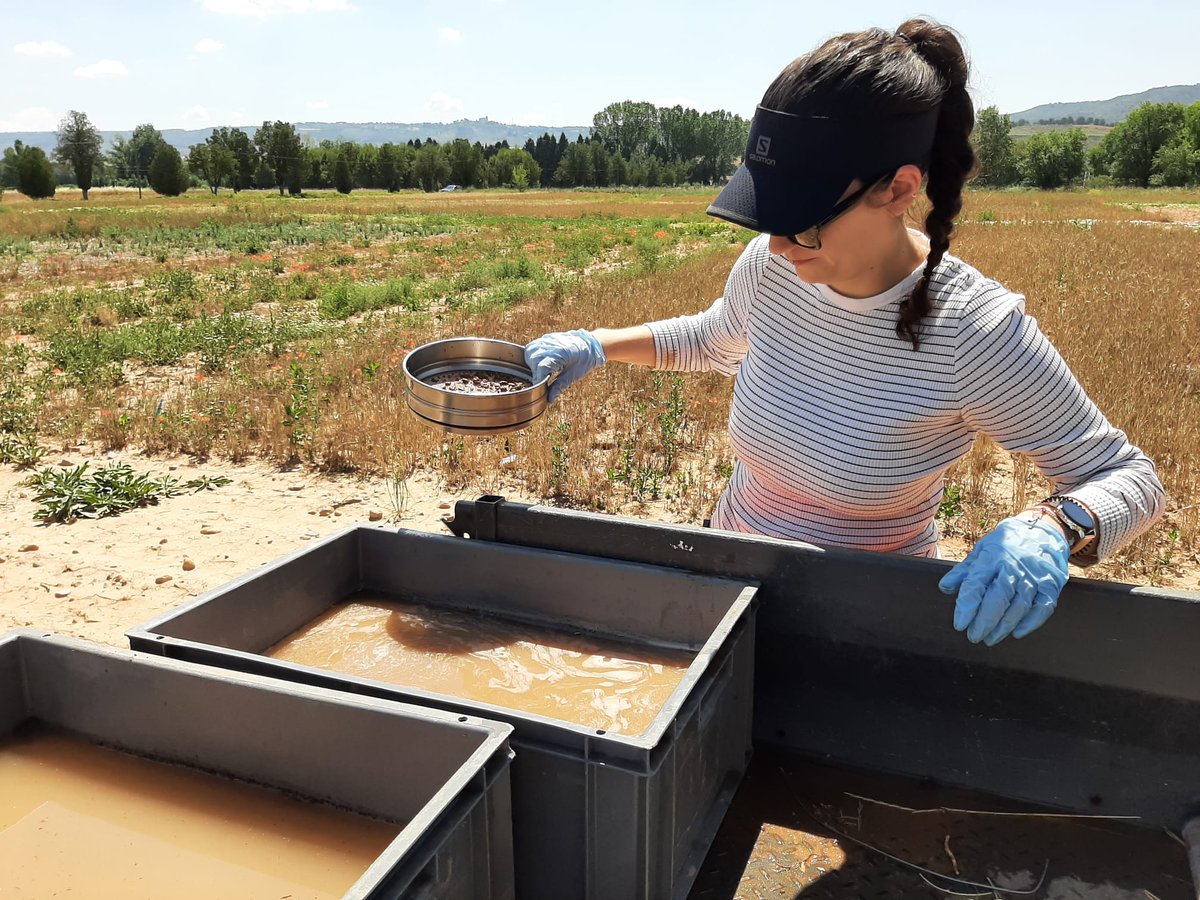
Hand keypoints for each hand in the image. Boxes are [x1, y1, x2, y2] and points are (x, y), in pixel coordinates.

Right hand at [524, 329, 605, 402]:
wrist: (591, 345)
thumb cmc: (584, 360)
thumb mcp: (573, 376)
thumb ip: (559, 387)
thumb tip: (549, 400)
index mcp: (560, 353)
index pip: (541, 368)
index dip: (538, 380)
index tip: (539, 388)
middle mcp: (552, 344)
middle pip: (533, 359)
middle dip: (534, 372)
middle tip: (542, 380)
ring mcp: (548, 339)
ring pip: (530, 351)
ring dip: (531, 362)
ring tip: (540, 371)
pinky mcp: (547, 338)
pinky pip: (533, 346)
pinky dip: (532, 354)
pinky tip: (538, 362)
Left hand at [938, 514, 1069, 645]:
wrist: (1043, 530)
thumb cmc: (1006, 543)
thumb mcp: (982, 550)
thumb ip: (964, 571)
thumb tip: (944, 588)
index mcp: (992, 558)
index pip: (975, 585)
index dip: (966, 607)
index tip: (959, 625)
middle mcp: (1013, 568)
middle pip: (997, 600)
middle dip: (984, 622)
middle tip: (973, 637)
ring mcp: (1034, 578)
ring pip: (1018, 607)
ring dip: (1003, 627)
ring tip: (990, 638)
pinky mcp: (1051, 586)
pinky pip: (1043, 608)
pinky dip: (1030, 623)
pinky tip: (1017, 633)